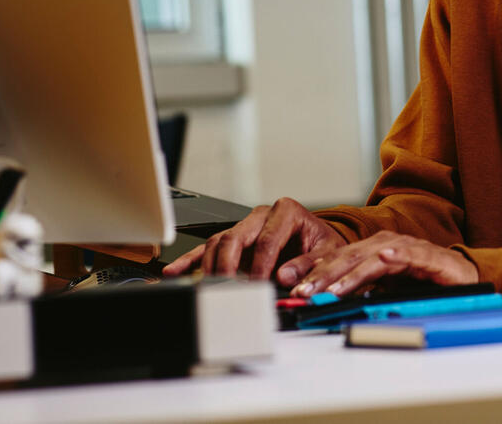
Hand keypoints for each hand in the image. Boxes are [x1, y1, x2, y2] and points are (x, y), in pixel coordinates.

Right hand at [162, 197, 344, 283]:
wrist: (320, 245)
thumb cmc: (322, 247)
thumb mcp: (326, 254)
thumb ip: (308, 265)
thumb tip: (284, 276)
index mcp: (286, 212)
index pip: (268, 239)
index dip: (261, 265)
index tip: (257, 285)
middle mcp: (262, 215)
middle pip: (235, 236)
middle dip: (229, 264)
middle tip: (226, 288)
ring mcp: (245, 227)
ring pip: (218, 242)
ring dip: (209, 266)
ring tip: (205, 287)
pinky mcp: (234, 241)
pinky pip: (208, 248)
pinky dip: (191, 260)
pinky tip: (175, 271)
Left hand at [289, 230, 477, 297]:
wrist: (459, 275)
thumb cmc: (419, 280)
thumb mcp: (381, 287)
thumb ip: (357, 288)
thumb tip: (325, 297)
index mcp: (370, 250)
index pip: (336, 258)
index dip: (314, 271)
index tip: (292, 286)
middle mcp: (384, 244)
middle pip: (348, 257)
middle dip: (323, 274)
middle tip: (302, 290)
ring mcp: (405, 248)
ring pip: (372, 258)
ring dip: (351, 273)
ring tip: (333, 289)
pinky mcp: (426, 255)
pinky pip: (408, 255)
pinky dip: (396, 255)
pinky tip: (385, 258)